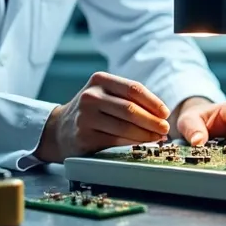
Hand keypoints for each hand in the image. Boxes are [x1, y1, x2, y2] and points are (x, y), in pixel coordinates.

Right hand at [36, 72, 170, 162]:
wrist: (59, 129)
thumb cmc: (92, 110)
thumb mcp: (106, 95)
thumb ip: (130, 99)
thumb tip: (161, 115)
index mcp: (100, 80)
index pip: (133, 89)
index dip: (154, 102)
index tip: (165, 113)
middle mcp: (91, 96)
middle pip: (130, 109)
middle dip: (152, 121)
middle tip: (165, 129)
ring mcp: (85, 117)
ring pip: (125, 127)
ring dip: (146, 134)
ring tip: (158, 137)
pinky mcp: (84, 136)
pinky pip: (115, 141)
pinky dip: (133, 143)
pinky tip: (142, 144)